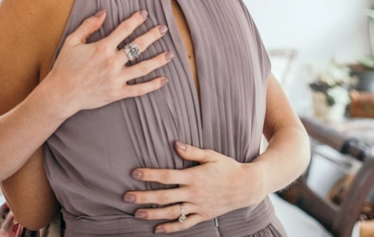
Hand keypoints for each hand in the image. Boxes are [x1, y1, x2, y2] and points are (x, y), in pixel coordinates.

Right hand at [44, 9, 172, 117]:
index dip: (136, 20)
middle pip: (138, 46)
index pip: (124, 29)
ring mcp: (116, 79)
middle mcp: (112, 62)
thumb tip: (103, 12)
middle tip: (163, 29)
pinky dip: (152, 85)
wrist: (61, 94)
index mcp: (102, 47)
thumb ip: (88, 26)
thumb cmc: (65, 67)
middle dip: (153, 35)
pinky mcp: (117, 93)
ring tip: (170, 54)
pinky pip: (138, 89)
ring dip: (158, 60)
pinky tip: (163, 80)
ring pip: (143, 68)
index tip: (145, 14)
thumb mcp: (72, 41)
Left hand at [125, 141, 261, 233]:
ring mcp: (198, 206)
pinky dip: (171, 228)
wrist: (246, 186)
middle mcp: (194, 193)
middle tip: (127, 197)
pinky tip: (158, 229)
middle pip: (164, 196)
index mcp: (194, 176)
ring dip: (153, 214)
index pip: (167, 176)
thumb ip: (192, 151)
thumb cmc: (228, 167)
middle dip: (144, 197)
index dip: (150, 174)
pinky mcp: (203, 215)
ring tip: (137, 214)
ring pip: (172, 212)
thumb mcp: (212, 155)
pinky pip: (185, 224)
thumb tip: (175, 144)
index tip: (134, 173)